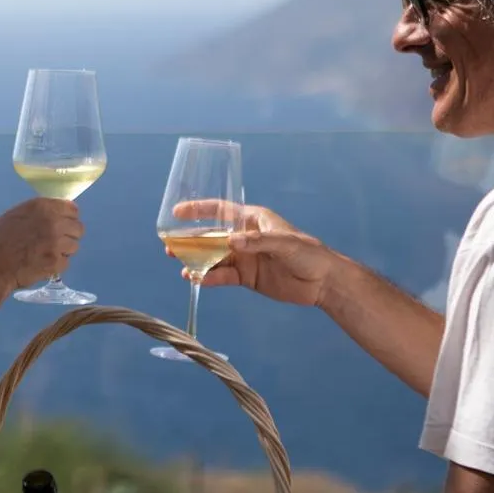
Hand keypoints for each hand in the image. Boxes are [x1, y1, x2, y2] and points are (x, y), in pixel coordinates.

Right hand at [0, 198, 83, 293]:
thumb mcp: (17, 215)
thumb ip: (39, 213)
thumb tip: (57, 215)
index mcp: (42, 207)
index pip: (72, 209)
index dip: (68, 218)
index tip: (63, 224)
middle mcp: (53, 222)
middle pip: (78, 228)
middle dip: (68, 235)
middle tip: (55, 243)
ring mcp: (56, 243)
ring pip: (74, 247)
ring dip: (63, 251)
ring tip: (45, 255)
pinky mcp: (56, 263)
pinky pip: (65, 263)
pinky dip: (56, 266)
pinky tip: (41, 265)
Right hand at [171, 200, 337, 309]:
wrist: (323, 282)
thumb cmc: (309, 253)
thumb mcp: (285, 243)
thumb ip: (257, 242)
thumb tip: (230, 242)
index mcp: (253, 220)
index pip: (221, 211)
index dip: (199, 210)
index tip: (178, 212)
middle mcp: (245, 237)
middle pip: (211, 236)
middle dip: (191, 240)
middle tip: (170, 245)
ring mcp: (245, 257)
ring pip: (214, 258)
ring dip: (196, 261)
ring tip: (181, 266)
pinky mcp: (247, 277)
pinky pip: (223, 276)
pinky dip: (210, 278)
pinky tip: (197, 280)